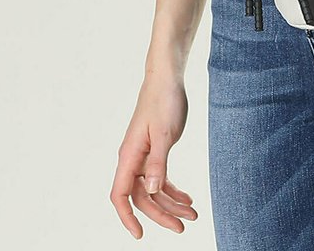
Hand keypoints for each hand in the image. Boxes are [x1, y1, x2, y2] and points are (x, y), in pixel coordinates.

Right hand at [110, 72, 198, 238]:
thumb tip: (150, 191)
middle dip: (161, 214)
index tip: (140, 235)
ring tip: (192, 215)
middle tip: (183, 227)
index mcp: (129, 156)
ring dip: (171, 204)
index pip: (120, 195)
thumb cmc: (164, 100)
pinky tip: (187, 199)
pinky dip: (173, 190)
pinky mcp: (155, 151)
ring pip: (153, 190)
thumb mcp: (164, 132)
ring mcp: (143, 156)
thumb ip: (158, 162)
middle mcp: (133, 159)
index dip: (127, 217)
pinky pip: (160, 178)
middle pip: (141, 197)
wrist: (167, 79)